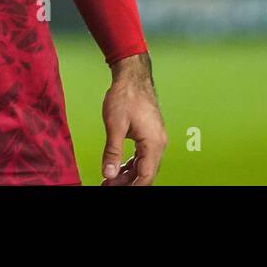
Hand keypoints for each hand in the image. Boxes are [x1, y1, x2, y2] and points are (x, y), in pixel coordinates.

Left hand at [100, 53, 166, 185]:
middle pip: (146, 173)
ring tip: (109, 179)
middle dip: (127, 183)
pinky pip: (142, 156)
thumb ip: (112, 152)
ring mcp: (155, 138)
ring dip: (128, 175)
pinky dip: (131, 164)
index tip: (115, 190)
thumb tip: (109, 174)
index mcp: (153, 143)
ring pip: (144, 165)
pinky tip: (118, 168)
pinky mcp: (150, 134)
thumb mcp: (115, 125)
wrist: (132, 76)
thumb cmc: (126, 96)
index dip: (132, 187)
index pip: (146, 176)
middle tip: (107, 185)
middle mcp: (158, 143)